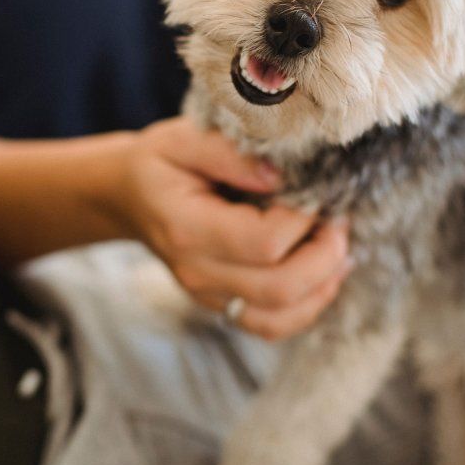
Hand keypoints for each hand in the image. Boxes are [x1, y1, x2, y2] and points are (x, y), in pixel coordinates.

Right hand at [115, 118, 351, 339]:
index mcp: (187, 229)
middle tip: (337, 219)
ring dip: (323, 285)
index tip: (314, 190)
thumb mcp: (184, 138)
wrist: (127, 195)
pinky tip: (320, 273)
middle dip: (326, 255)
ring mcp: (207, 295)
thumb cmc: (159, 162)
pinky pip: (272, 325)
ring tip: (335, 247)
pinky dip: (307, 306)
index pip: (264, 243)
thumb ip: (230, 154)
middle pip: (280, 288)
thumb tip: (283, 178)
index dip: (303, 219)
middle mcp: (196, 272)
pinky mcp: (220, 304)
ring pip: (281, 317)